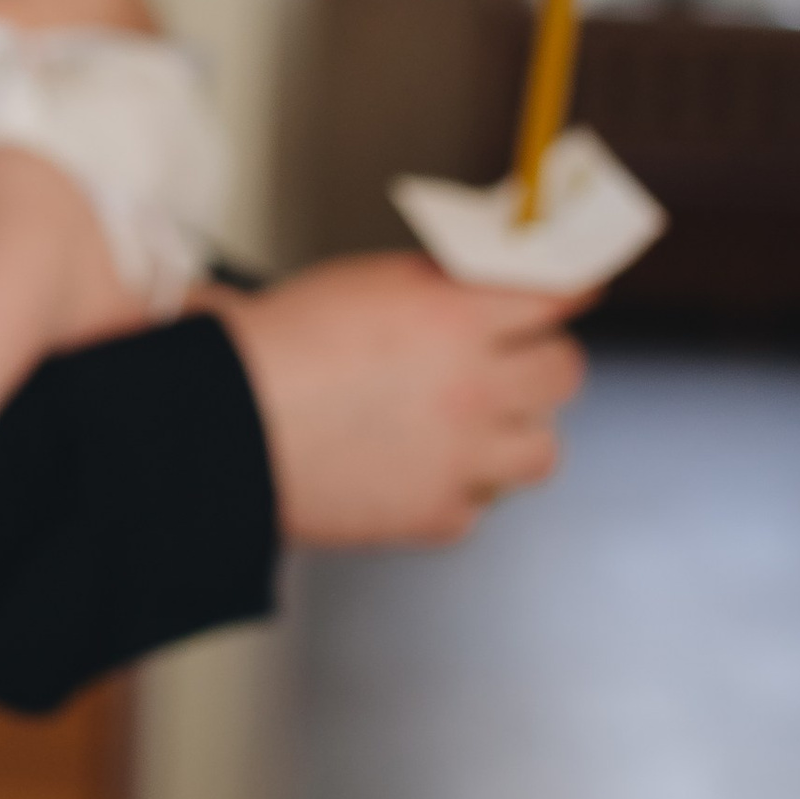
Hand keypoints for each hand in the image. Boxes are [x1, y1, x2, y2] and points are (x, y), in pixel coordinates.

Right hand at [204, 252, 579, 543]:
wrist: (219, 425)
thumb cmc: (277, 344)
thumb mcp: (366, 283)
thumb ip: (440, 287)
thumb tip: (488, 284)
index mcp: (459, 317)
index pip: (558, 296)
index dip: (571, 289)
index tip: (580, 287)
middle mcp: (476, 387)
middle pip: (565, 374)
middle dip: (542, 361)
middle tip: (512, 360)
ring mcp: (463, 458)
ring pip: (543, 451)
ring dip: (515, 434)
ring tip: (472, 427)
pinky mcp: (437, 515)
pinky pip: (478, 503)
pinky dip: (455, 488)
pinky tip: (413, 467)